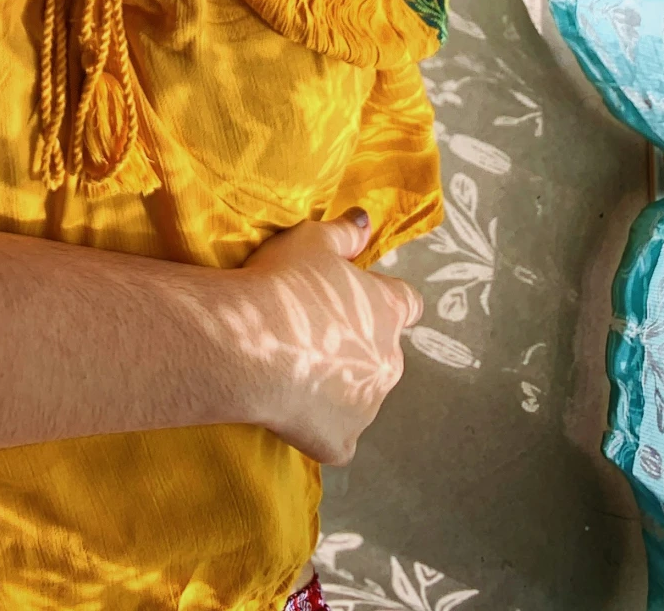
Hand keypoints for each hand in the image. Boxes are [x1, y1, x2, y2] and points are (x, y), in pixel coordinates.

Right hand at [231, 211, 421, 464]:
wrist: (255, 344)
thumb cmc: (286, 284)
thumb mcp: (312, 240)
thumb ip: (344, 233)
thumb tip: (367, 220)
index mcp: (388, 311)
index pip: (408, 304)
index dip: (384, 300)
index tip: (357, 299)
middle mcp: (389, 361)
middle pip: (384, 353)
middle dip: (358, 346)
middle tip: (312, 332)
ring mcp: (367, 408)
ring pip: (360, 395)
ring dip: (339, 385)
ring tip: (294, 369)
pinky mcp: (340, 443)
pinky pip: (335, 436)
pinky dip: (320, 426)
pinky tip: (291, 411)